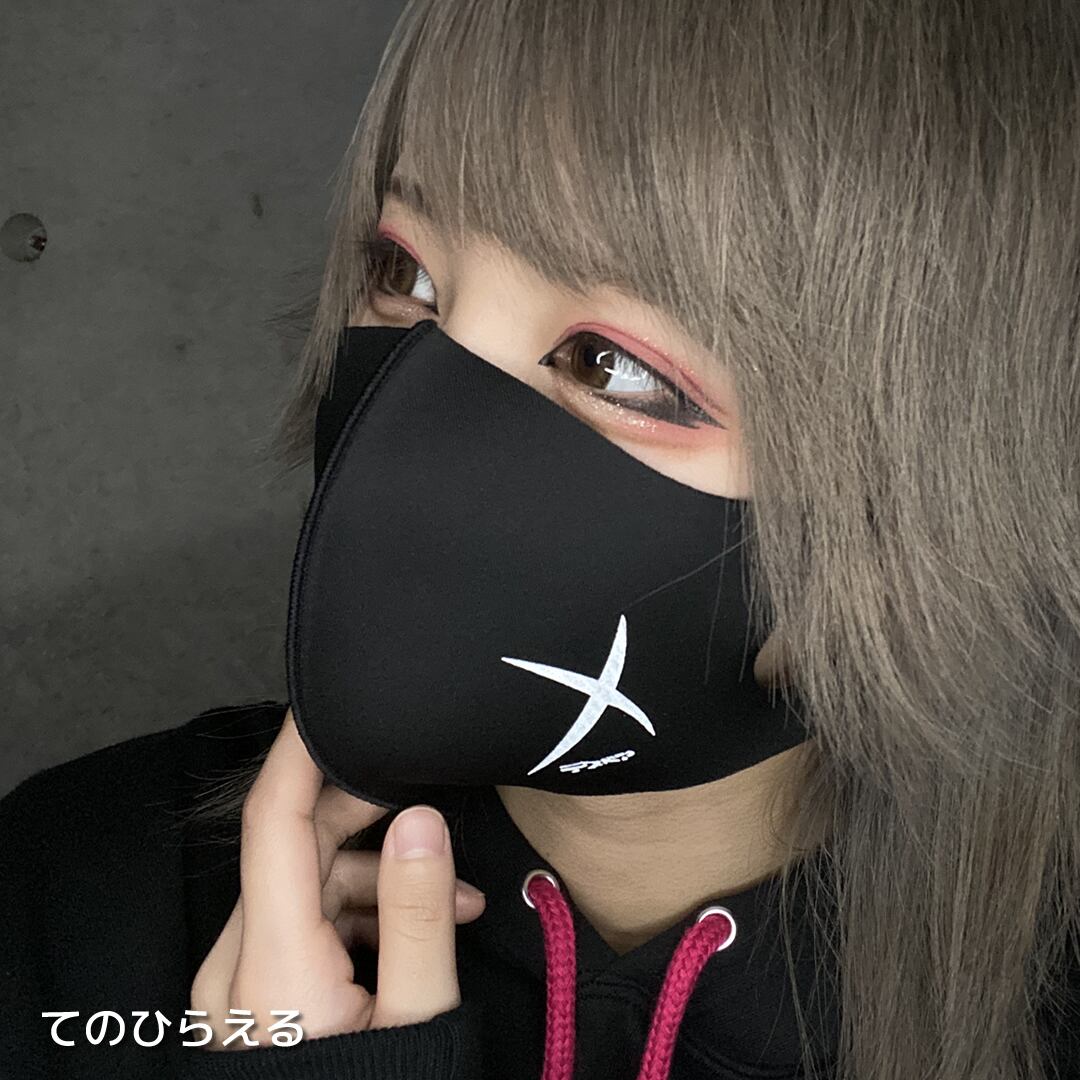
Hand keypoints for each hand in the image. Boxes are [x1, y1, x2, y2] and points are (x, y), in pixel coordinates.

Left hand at [190, 707, 485, 1047]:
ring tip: (454, 901)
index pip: (272, 821)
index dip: (300, 752)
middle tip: (438, 816)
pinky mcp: (252, 999)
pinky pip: (299, 927)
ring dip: (374, 877)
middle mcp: (235, 962)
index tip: (331, 702)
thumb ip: (416, 916)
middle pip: (295, 850)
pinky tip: (414, 931)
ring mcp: (238, 984)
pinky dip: (354, 914)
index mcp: (270, 960)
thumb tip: (419, 818)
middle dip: (373, 825)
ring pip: (303, 888)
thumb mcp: (415, 1018)